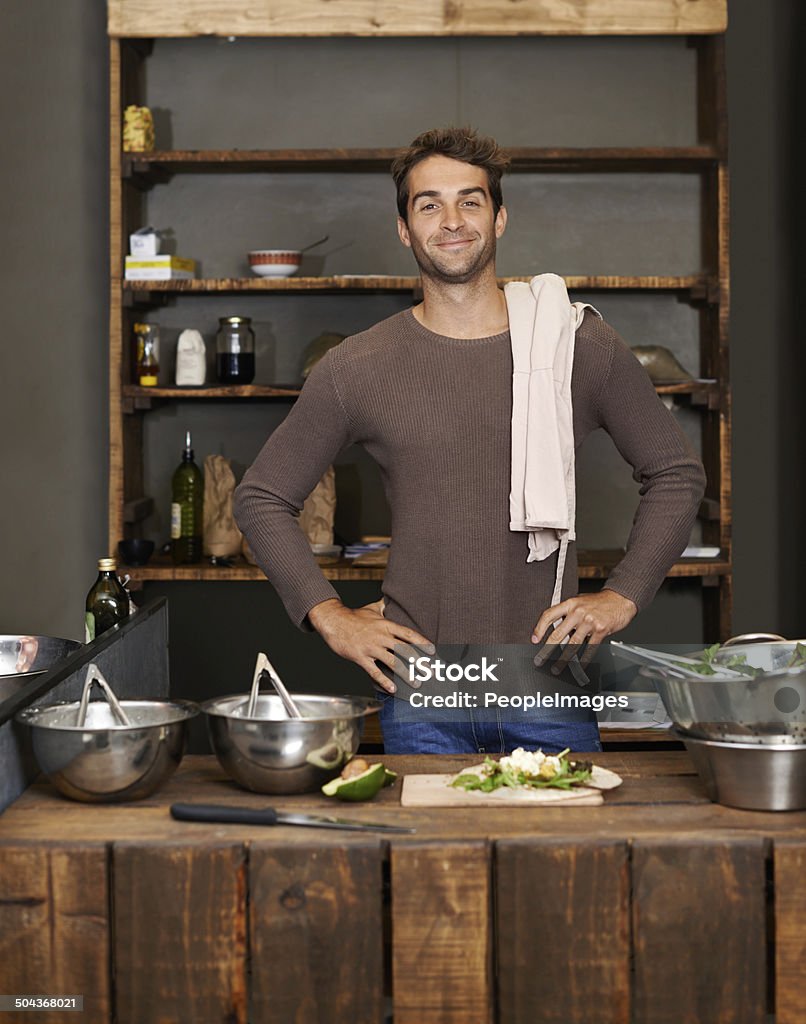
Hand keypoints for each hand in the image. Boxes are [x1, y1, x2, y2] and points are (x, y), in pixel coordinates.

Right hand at [308, 598, 433, 692]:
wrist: (333, 621)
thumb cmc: (353, 616)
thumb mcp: (372, 608)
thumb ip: (384, 606)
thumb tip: (392, 600)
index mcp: (386, 624)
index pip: (408, 634)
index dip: (421, 642)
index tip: (432, 651)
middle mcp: (381, 636)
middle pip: (405, 650)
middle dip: (420, 662)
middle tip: (431, 672)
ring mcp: (371, 648)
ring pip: (393, 663)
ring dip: (407, 674)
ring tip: (417, 683)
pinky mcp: (361, 658)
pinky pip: (375, 672)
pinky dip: (385, 681)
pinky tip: (393, 689)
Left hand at [531, 590, 637, 671]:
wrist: (620, 599)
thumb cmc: (599, 602)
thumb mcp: (580, 601)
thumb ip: (568, 613)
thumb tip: (556, 629)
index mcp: (570, 604)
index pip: (549, 615)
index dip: (539, 628)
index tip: (534, 640)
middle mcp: (578, 612)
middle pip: (558, 634)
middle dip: (546, 650)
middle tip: (539, 660)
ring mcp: (589, 622)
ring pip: (572, 645)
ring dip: (563, 659)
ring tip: (556, 668)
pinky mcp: (600, 630)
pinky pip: (590, 648)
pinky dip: (584, 660)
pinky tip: (580, 666)